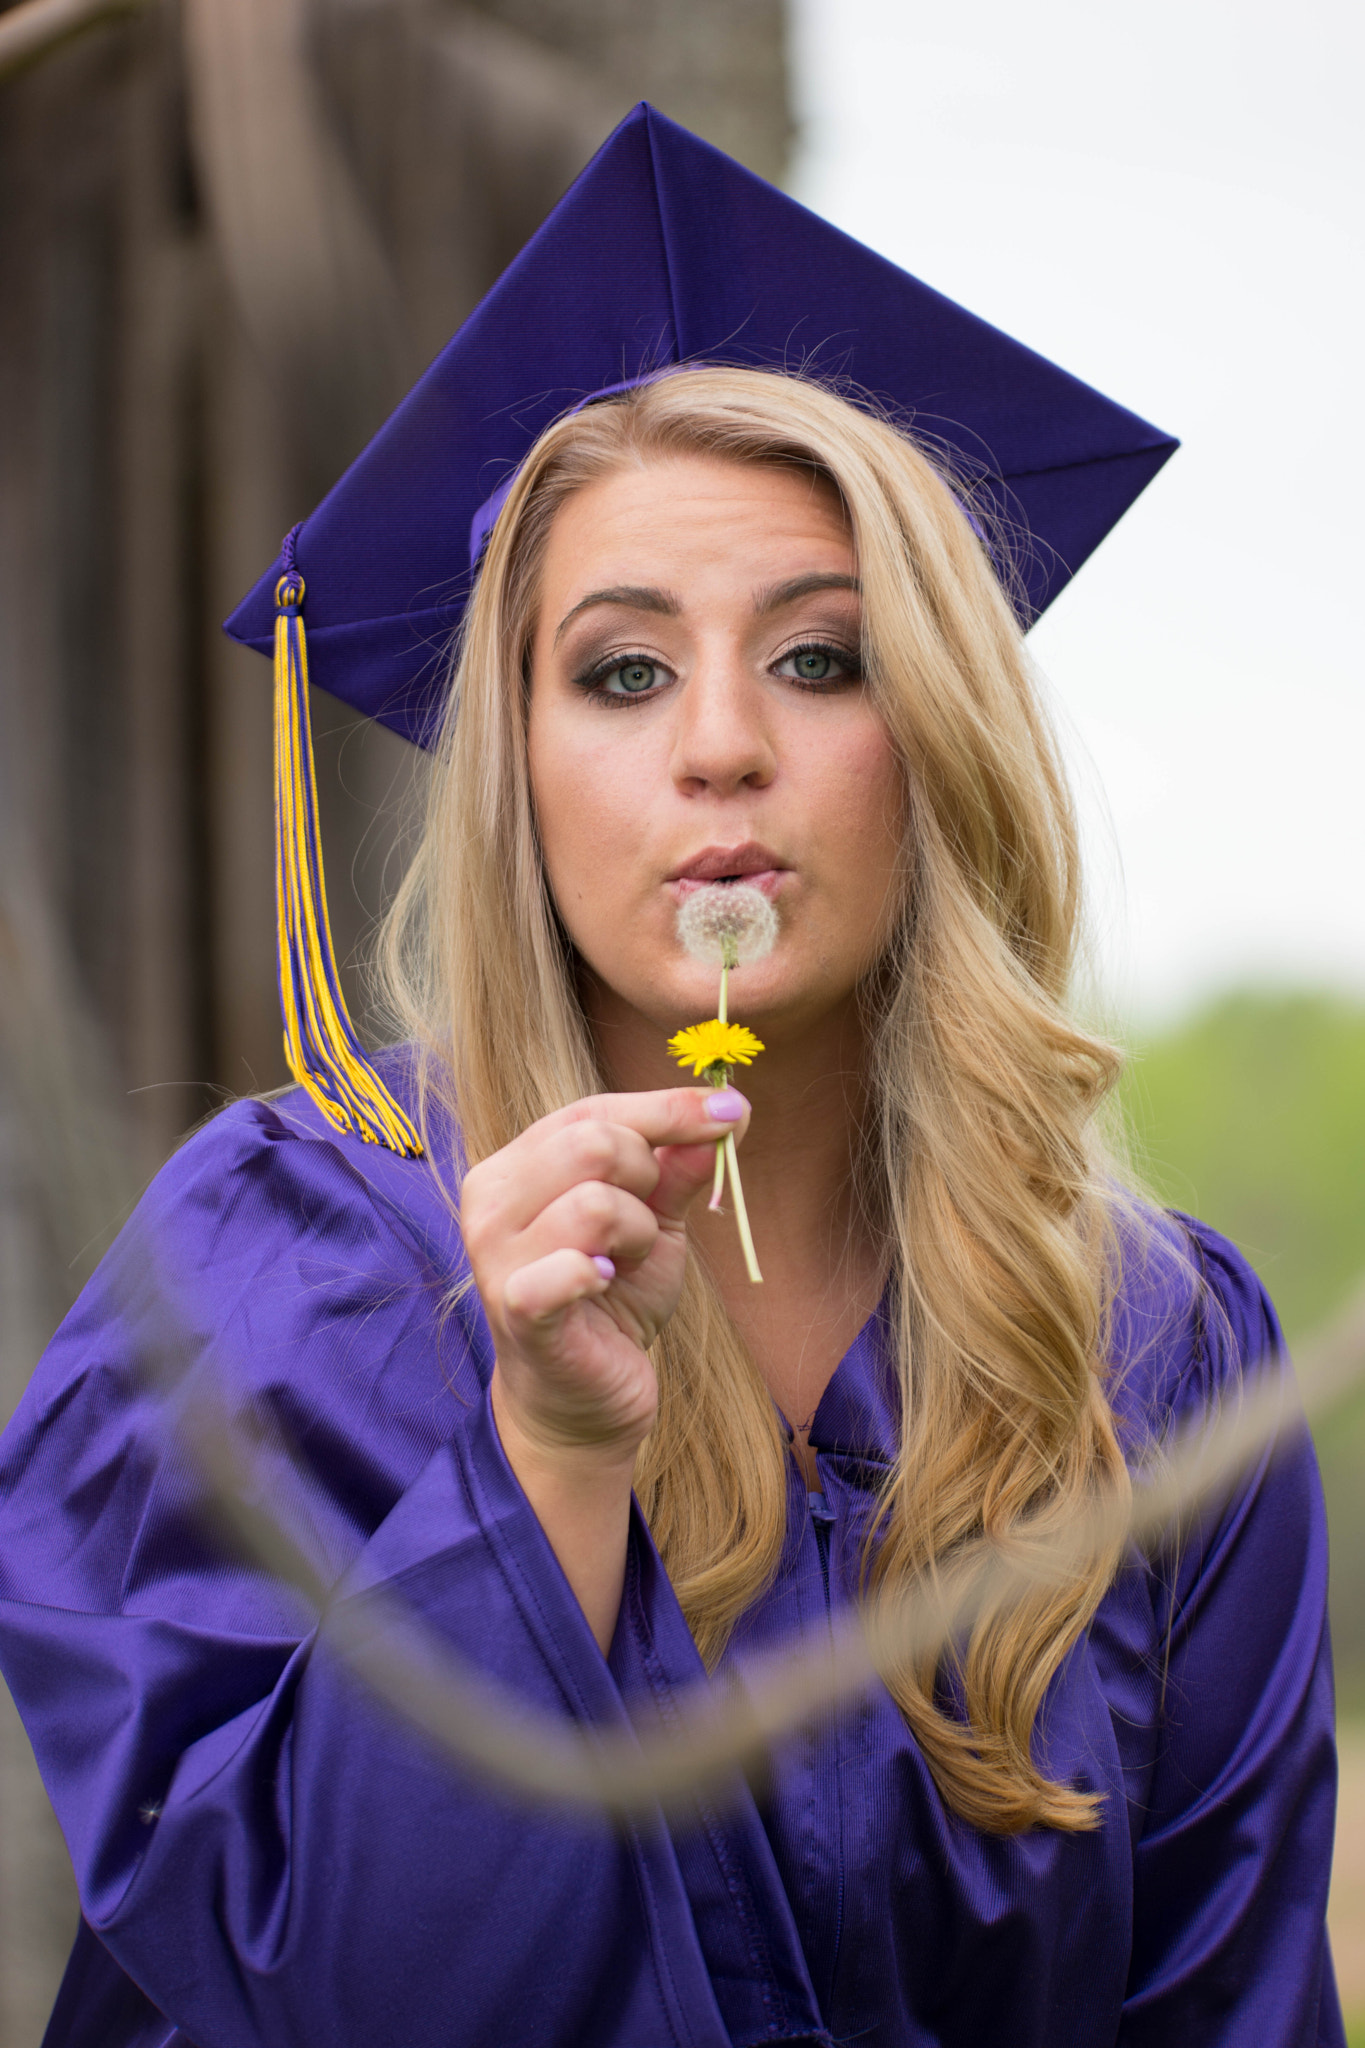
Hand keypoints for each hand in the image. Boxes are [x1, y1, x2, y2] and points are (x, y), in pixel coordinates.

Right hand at [462, 1086, 749, 1470]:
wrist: (584, 1400)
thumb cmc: (614, 1300)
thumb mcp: (655, 1222)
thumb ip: (680, 1166)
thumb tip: (730, 1106)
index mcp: (516, 1165)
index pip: (594, 1110)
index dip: (668, 1109)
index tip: (730, 1112)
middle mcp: (491, 1200)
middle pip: (595, 1143)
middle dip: (648, 1180)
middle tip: (645, 1228)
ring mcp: (496, 1256)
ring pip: (596, 1203)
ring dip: (637, 1237)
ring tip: (623, 1267)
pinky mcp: (517, 1308)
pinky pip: (569, 1268)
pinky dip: (601, 1273)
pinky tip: (603, 1287)